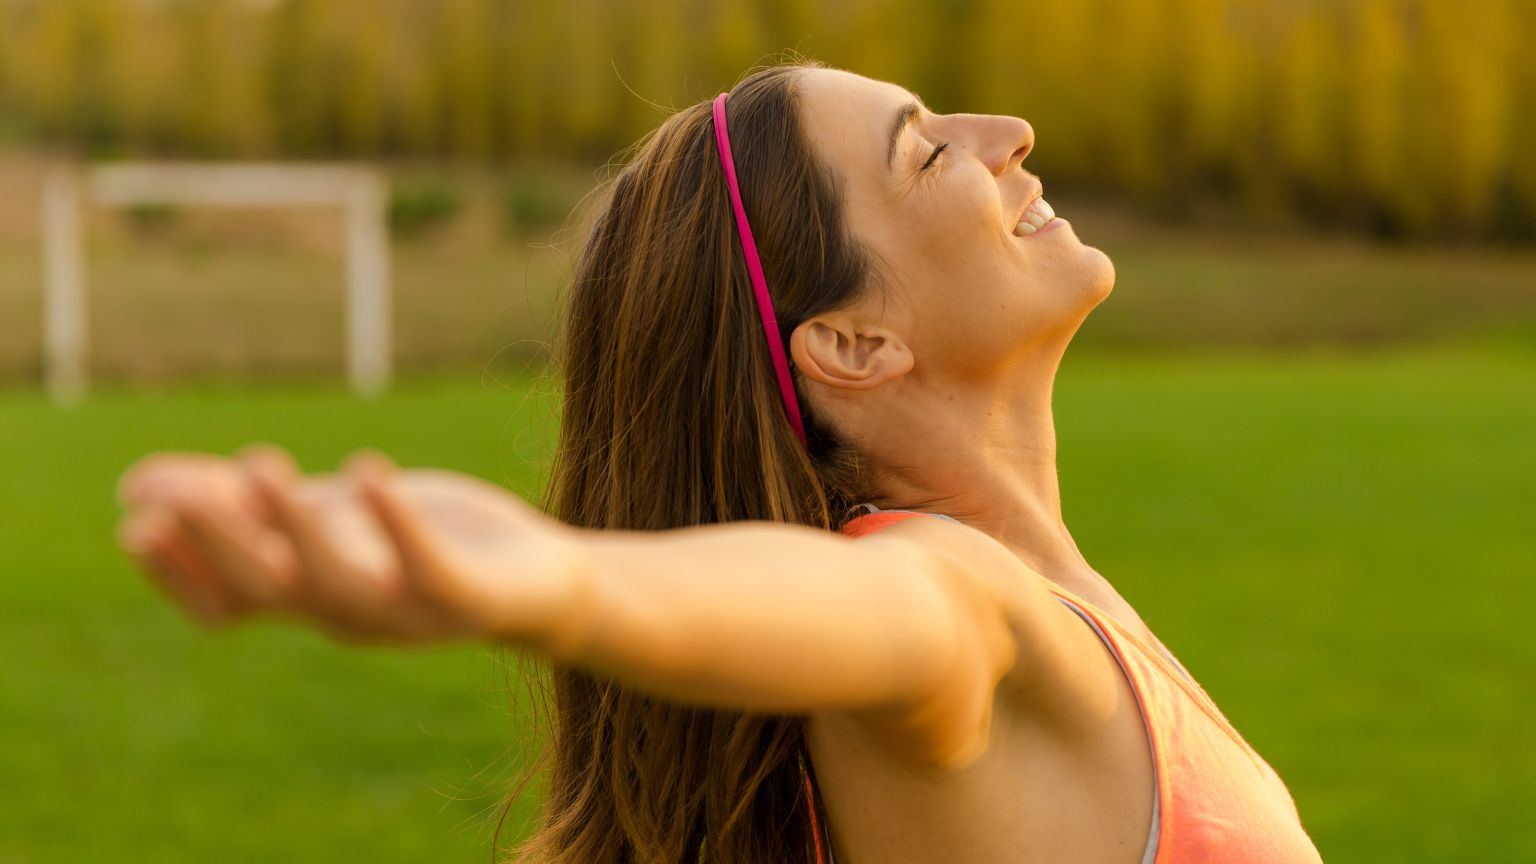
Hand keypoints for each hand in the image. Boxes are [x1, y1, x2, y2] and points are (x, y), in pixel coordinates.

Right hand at [115, 445, 588, 646]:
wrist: (533, 580)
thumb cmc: (415, 543)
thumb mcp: (325, 519)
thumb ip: (248, 505)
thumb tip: (136, 484)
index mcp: (306, 598)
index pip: (224, 602)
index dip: (179, 573)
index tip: (135, 525)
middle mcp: (344, 614)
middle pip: (268, 588)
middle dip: (221, 539)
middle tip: (178, 491)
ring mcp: (404, 612)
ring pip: (336, 583)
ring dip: (294, 527)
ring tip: (260, 463)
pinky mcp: (465, 598)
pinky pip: (426, 568)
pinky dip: (395, 525)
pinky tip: (366, 471)